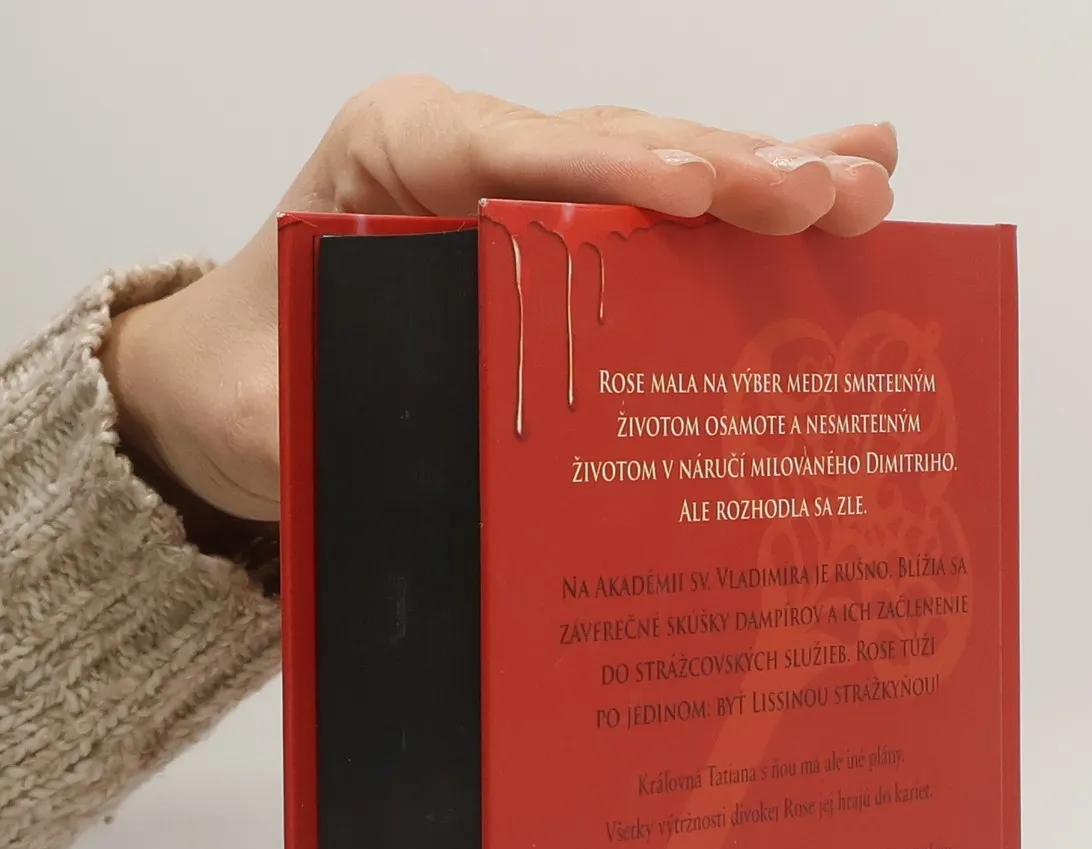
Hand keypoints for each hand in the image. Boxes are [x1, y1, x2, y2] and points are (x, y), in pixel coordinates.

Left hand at [102, 76, 897, 525]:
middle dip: (731, 168)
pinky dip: (745, 209)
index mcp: (390, 156)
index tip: (695, 195)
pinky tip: (837, 189)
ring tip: (871, 180)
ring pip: (657, 166)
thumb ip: (325, 423)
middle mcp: (468, 150)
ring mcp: (524, 182)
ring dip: (767, 176)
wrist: (220, 383)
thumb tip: (426, 458)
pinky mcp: (559, 231)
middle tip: (834, 189)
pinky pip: (660, 215)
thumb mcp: (265, 414)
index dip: (607, 173)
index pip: (508, 154)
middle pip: (613, 147)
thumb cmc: (243, 380)